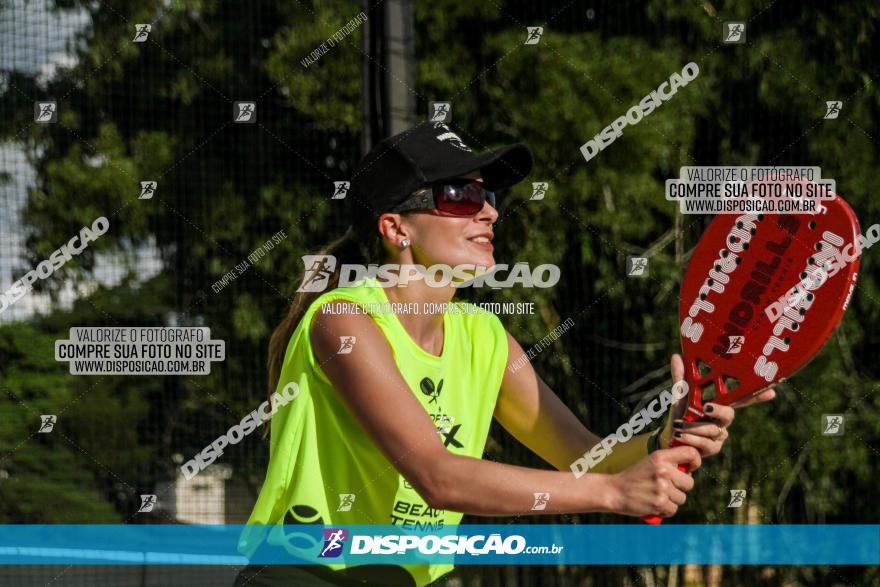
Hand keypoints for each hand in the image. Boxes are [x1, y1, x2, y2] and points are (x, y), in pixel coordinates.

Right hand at [608, 445, 700, 517]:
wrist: (614, 491)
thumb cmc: (634, 477)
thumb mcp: (649, 462)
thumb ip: (669, 462)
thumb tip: (690, 469)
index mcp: (660, 457)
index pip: (691, 453)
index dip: (695, 461)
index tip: (690, 468)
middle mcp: (663, 471)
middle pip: (689, 483)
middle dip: (680, 487)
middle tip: (666, 487)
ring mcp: (662, 488)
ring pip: (682, 498)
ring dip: (672, 500)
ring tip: (657, 495)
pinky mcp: (660, 503)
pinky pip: (673, 509)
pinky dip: (665, 510)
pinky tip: (654, 504)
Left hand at [659, 354, 776, 457]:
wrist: (671, 438)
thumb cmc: (680, 415)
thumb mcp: (679, 396)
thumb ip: (681, 378)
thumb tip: (677, 355)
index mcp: (719, 405)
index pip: (740, 399)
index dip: (757, 396)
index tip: (772, 391)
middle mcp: (722, 420)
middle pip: (729, 414)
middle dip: (719, 410)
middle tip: (706, 407)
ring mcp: (720, 435)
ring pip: (713, 430)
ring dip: (694, 427)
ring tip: (679, 425)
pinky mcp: (713, 449)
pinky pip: (705, 443)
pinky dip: (691, 438)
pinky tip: (680, 435)